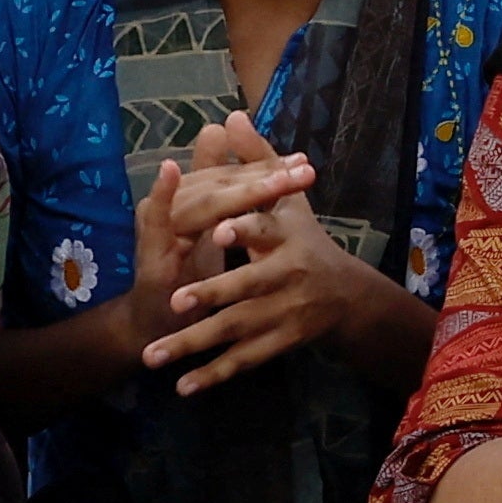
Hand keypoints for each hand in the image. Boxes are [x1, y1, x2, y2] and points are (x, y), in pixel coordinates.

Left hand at [142, 113, 427, 393]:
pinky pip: (244, 361)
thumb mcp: (288, 198)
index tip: (220, 229)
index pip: (267, 230)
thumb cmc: (304, 239)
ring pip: (236, 330)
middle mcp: (289, 276)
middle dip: (212, 293)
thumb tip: (231, 114)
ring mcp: (285, 314)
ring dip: (196, 345)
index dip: (245, 230)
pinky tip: (184, 388)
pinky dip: (214, 376)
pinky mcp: (280, 343)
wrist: (346, 297)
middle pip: (247, 287)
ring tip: (156, 356)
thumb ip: (257, 159)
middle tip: (175, 300)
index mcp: (287, 236)